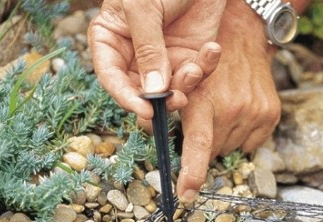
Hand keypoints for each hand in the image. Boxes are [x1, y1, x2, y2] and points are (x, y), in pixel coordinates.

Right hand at [87, 0, 225, 128]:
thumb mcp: (144, 8)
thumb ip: (147, 49)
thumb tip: (153, 92)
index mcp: (112, 38)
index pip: (111, 77)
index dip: (126, 97)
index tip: (146, 110)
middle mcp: (136, 54)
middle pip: (142, 92)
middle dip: (161, 99)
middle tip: (178, 97)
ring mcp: (165, 57)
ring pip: (172, 89)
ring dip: (186, 86)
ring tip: (195, 67)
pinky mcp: (192, 55)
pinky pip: (198, 75)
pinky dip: (206, 67)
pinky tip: (211, 48)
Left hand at [176, 1, 281, 202]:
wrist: (242, 34)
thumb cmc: (203, 56)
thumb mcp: (178, 75)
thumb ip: (167, 107)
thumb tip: (151, 131)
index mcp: (205, 99)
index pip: (199, 144)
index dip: (192, 173)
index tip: (185, 195)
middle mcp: (233, 108)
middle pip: (212, 151)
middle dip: (202, 142)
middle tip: (203, 119)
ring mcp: (254, 112)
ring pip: (230, 148)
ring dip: (222, 137)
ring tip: (221, 110)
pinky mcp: (270, 114)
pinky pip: (250, 144)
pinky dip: (240, 135)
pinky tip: (237, 113)